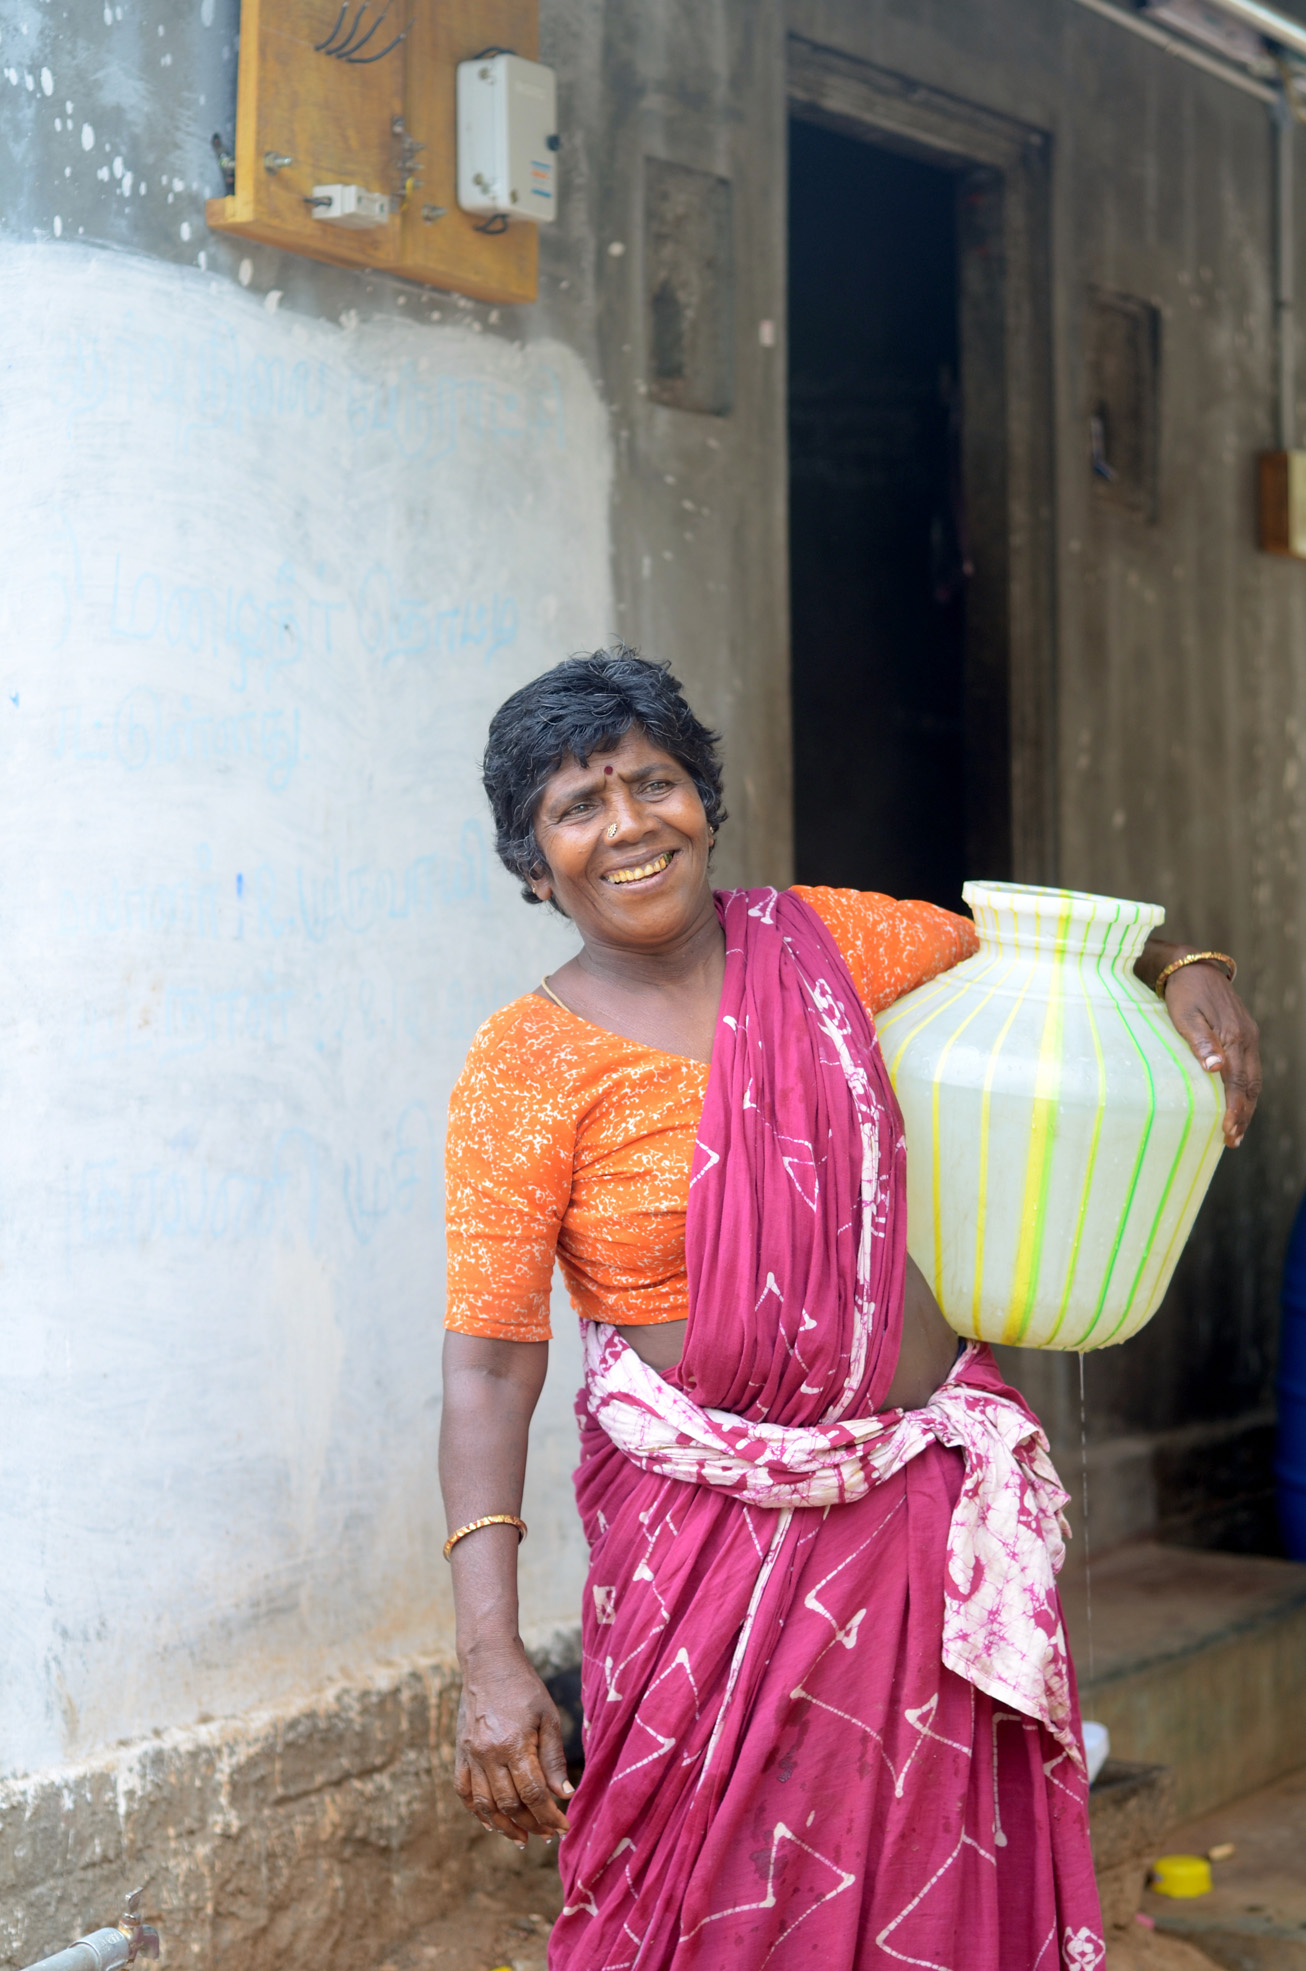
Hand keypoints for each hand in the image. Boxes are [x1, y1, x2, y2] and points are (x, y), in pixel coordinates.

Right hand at [454, 1638, 572, 1846]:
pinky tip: (492, 1821)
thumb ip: (553, 1758)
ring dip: (504, 1826)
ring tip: (522, 1838)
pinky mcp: (460, 1752)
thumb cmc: (524, 1687)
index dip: (549, 1816)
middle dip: (532, 1824)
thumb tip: (564, 1794)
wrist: (488, 1662)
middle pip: (510, 1804)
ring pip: (485, 1805)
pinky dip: (477, 1811)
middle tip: (548, 1835)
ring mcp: (471, 1754)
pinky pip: (464, 1791)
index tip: (563, 1827)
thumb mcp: (548, 1716)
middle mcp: (489, 1754)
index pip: (533, 1794)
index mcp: (514, 1744)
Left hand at [1160, 960, 1260, 1147]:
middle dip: (1243, 1114)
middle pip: (1251, 1084)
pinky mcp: (1244, 1034)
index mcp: (1233, 1036)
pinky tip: (1238, 1102)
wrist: (1193, 968)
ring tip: (1236, 1131)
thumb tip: (1216, 1069)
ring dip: (1247, 1105)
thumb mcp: (1185, 1015)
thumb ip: (1200, 1042)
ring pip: (1254, 1078)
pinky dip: (1246, 1090)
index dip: (1234, 1108)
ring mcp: (1248, 1036)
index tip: (1227, 1131)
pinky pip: (1250, 1068)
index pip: (1238, 1081)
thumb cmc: (1183, 993)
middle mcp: (1246, 1038)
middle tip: (1232, 1140)